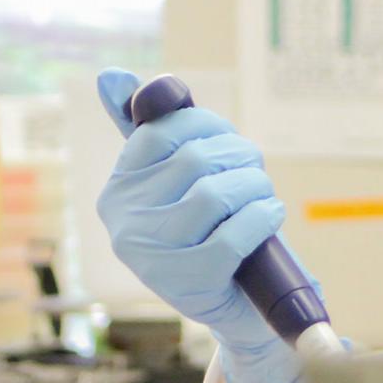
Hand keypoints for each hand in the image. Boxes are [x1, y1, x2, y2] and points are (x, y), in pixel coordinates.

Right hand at [96, 68, 313, 382]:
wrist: (243, 305)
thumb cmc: (219, 229)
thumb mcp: (188, 180)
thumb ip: (160, 130)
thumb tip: (114, 77)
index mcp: (120, 188)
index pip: (162, 130)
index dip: (209, 127)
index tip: (227, 142)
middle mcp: (125, 222)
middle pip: (198, 159)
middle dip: (241, 158)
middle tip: (253, 174)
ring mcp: (153, 256)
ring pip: (216, 193)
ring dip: (256, 187)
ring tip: (262, 198)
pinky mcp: (189, 283)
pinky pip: (235, 232)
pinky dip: (263, 217)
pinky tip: (268, 217)